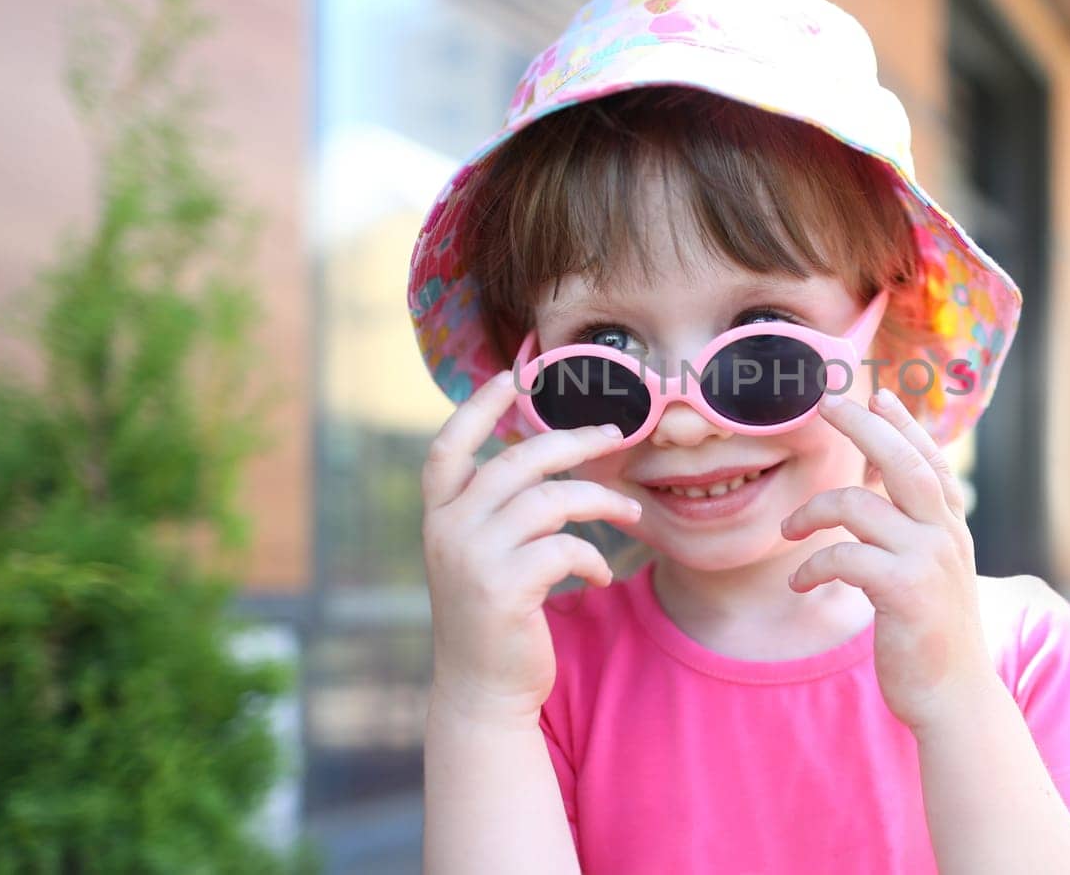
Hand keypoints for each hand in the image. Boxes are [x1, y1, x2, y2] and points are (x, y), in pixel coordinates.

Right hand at [420, 370, 642, 725]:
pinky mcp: (504, 589)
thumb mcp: (482, 557)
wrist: (483, 693)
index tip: (514, 375)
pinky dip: (594, 557)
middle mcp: (447, 531)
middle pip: (518, 462)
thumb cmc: (495, 617)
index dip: (478, 406)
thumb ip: (497, 511)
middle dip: (574, 441)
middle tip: (616, 435)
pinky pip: (565, 548)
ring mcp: (472, 559)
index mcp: (438, 517)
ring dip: (601, 503)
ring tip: (631, 515)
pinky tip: (601, 575)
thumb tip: (546, 455)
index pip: (448, 447)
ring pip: (551, 500)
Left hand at [780, 387, 997, 732]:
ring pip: (858, 505)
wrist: (954, 697)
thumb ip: (917, 532)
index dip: (903, 425)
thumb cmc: (932, 635)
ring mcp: (927, 560)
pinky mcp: (904, 591)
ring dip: (811, 512)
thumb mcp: (934, 572)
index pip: (928, 460)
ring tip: (788, 530)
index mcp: (950, 527)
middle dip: (862, 427)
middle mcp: (944, 535)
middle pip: (901, 461)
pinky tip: (800, 582)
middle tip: (827, 403)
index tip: (878, 397)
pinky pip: (844, 556)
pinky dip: (812, 564)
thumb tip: (883, 496)